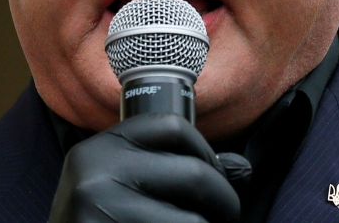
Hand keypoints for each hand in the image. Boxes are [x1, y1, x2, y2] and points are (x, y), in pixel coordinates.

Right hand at [49, 113, 241, 222]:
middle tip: (226, 217)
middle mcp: (96, 174)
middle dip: (223, 199)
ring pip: (195, 220)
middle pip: (194, 172)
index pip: (172, 126)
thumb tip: (242, 168)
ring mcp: (104, 212)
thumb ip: (175, 171)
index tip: (213, 175)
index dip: (205, 150)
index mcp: (97, 150)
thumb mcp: (121, 191)